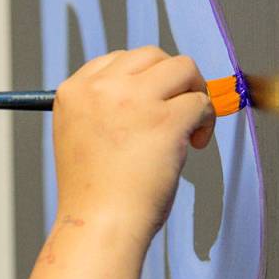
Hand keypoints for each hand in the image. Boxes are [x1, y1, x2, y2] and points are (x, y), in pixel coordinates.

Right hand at [52, 46, 215, 245]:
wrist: (100, 223)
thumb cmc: (93, 192)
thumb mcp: (78, 136)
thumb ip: (101, 108)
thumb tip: (148, 91)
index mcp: (73, 92)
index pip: (115, 60)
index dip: (141, 79)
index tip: (149, 103)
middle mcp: (100, 88)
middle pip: (150, 55)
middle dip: (170, 79)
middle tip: (176, 109)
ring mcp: (133, 100)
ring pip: (182, 67)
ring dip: (193, 92)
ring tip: (189, 124)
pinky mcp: (166, 118)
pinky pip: (201, 101)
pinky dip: (206, 120)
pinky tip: (194, 143)